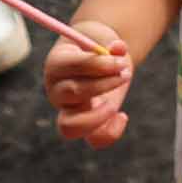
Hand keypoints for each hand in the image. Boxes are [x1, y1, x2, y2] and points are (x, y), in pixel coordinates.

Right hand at [43, 15, 136, 145]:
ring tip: (114, 104)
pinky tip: (122, 116)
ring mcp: (68, 111)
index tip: (120, 60)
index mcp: (56, 64)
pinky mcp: (86, 125)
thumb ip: (114, 46)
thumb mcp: (105, 42)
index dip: (97, 64)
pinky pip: (94, 140)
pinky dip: (110, 133)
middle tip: (125, 73)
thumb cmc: (99, 49)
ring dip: (97, 117)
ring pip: (70, 126)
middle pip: (73, 92)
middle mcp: (57, 91)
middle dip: (104, 83)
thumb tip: (118, 49)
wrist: (98, 62)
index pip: (70, 66)